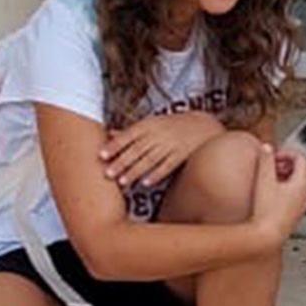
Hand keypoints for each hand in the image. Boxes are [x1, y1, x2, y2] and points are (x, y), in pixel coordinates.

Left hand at [100, 112, 225, 188]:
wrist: (203, 125)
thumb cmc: (172, 125)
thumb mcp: (152, 123)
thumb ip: (132, 131)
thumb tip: (110, 134)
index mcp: (149, 124)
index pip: (128, 136)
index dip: (114, 146)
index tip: (101, 156)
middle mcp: (159, 134)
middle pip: (137, 149)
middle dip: (121, 162)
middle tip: (107, 173)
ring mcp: (171, 144)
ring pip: (150, 159)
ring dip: (135, 171)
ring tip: (123, 182)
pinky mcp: (182, 154)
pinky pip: (168, 166)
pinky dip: (156, 174)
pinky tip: (146, 183)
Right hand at [251, 144, 305, 241]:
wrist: (267, 236)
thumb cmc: (266, 212)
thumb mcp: (263, 180)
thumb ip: (265, 160)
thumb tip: (267, 148)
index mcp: (302, 183)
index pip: (302, 158)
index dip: (287, 152)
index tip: (274, 155)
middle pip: (305, 169)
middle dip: (290, 162)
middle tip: (274, 162)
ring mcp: (303, 204)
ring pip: (302, 181)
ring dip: (289, 174)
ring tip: (272, 175)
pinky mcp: (296, 212)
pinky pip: (298, 193)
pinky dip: (288, 186)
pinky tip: (273, 191)